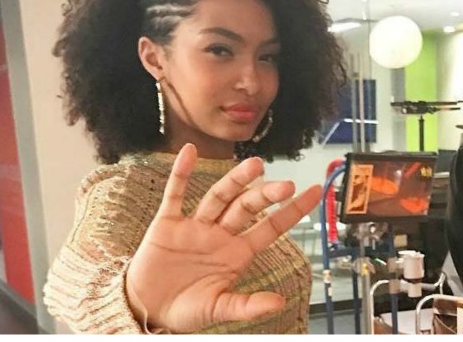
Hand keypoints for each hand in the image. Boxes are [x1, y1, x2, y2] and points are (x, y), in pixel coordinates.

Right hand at [124, 143, 322, 332]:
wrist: (146, 310)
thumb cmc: (186, 310)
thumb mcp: (219, 309)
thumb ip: (247, 306)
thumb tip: (279, 303)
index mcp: (237, 253)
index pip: (271, 227)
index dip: (293, 210)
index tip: (315, 191)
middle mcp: (220, 234)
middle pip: (246, 208)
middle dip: (265, 196)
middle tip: (286, 185)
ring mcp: (195, 226)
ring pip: (218, 197)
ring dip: (235, 181)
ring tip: (255, 165)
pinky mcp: (167, 224)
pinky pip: (175, 194)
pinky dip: (182, 174)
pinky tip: (189, 153)